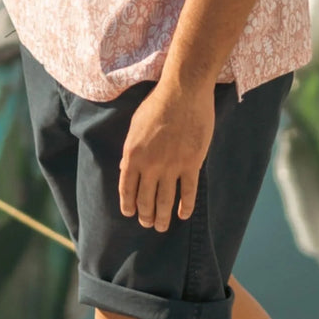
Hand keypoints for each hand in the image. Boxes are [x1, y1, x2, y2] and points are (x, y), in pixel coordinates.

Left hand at [119, 79, 214, 232]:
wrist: (183, 92)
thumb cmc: (157, 103)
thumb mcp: (135, 126)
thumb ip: (131, 150)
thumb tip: (126, 168)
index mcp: (132, 155)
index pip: (127, 189)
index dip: (128, 205)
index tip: (130, 213)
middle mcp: (150, 165)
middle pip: (145, 199)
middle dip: (145, 215)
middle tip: (147, 223)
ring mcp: (171, 166)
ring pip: (165, 201)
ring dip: (162, 218)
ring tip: (161, 227)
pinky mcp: (191, 164)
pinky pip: (188, 193)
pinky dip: (185, 207)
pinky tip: (183, 214)